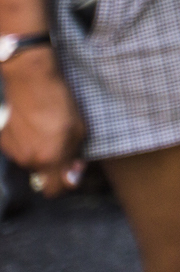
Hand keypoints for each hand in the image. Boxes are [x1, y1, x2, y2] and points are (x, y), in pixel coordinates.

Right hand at [0, 53, 85, 198]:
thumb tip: (72, 175)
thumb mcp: (79, 128)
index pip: (55, 190)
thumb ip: (75, 155)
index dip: (65, 183)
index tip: (71, 169)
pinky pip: (18, 150)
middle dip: (53, 164)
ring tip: (46, 129)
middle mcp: (29, 160)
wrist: (32, 81)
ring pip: (30, 161)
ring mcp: (14, 151)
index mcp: (51, 158)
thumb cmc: (60, 102)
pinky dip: (25, 143)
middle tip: (61, 142)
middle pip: (43, 174)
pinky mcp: (3, 141)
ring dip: (39, 151)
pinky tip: (31, 125)